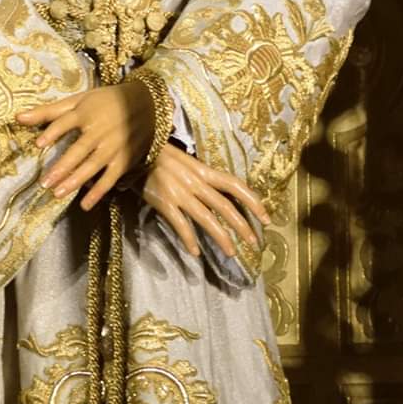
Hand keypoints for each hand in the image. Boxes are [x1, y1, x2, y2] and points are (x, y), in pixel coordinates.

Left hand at [15, 83, 155, 209]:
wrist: (146, 103)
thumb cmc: (105, 101)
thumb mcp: (79, 100)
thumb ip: (48, 111)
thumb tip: (17, 117)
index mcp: (86, 113)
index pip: (67, 123)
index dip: (53, 133)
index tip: (39, 144)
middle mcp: (99, 131)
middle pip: (79, 149)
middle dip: (62, 167)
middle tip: (44, 183)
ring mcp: (112, 146)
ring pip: (93, 166)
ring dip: (76, 180)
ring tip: (58, 193)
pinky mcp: (123, 159)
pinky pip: (110, 177)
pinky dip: (99, 191)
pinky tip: (85, 204)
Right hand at [141, 143, 269, 260]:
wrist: (136, 151)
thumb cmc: (162, 156)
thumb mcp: (187, 162)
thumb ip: (203, 177)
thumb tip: (222, 193)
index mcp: (203, 170)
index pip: (235, 185)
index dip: (253, 201)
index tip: (266, 218)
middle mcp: (196, 182)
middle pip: (226, 206)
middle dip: (243, 226)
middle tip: (255, 242)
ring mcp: (180, 193)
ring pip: (207, 218)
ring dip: (222, 237)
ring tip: (232, 252)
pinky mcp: (164, 202)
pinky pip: (180, 224)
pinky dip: (189, 239)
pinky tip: (195, 252)